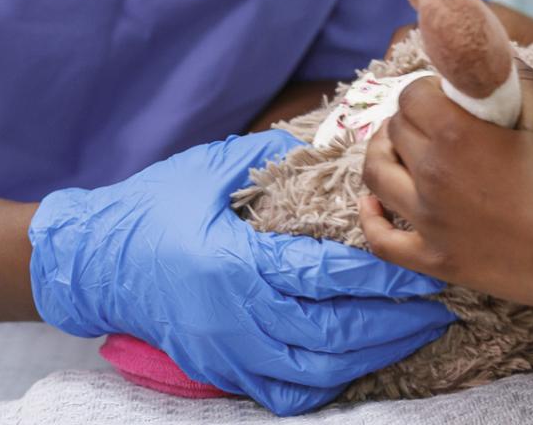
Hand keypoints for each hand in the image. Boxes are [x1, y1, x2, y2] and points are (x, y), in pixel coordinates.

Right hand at [30, 131, 454, 415]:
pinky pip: (287, 392)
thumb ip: (271, 156)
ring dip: (373, 354)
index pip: (324, 278)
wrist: (93, 261)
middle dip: (395, 321)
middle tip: (439, 304)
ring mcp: (230, 352)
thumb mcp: (209, 168)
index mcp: (236, 264)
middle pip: (335, 332)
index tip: (420, 264)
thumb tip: (328, 141)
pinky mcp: (222, 371)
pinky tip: (359, 363)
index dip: (379, 276)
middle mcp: (237, 317)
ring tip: (414, 333)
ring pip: (319, 370)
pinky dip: (330, 382)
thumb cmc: (152, 208)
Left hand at [359, 68, 532, 316]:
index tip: (442, 98)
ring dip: (381, 156)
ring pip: (375, 175)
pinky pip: (381, 240)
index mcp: (455, 134)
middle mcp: (430, 174)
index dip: (423, 91)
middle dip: (409, 121)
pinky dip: (370, 219)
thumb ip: (517, 81)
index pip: (410, 97)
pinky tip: (376, 204)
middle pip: (394, 131)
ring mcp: (427, 220)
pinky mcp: (432, 258)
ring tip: (399, 152)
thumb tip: (496, 58)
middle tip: (431, 124)